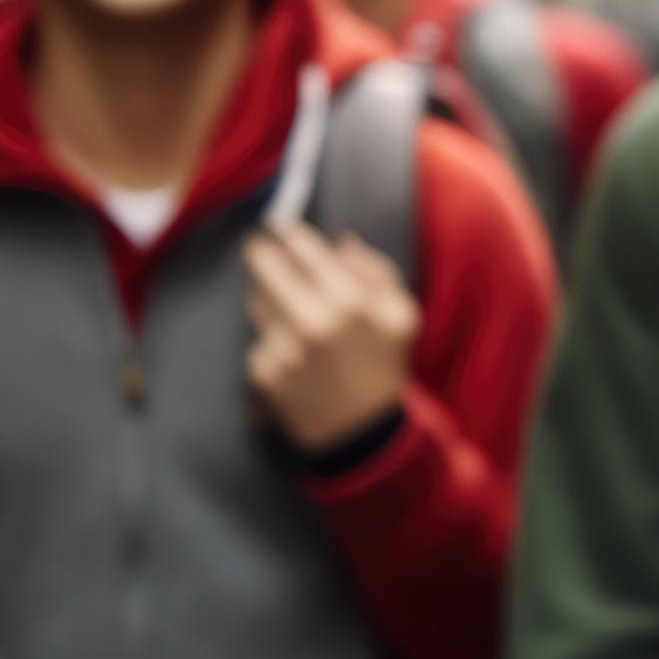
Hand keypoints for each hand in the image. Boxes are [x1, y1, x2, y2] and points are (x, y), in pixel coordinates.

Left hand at [243, 220, 418, 450]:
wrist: (363, 432)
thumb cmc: (384, 366)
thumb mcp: (401, 316)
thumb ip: (377, 272)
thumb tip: (343, 243)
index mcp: (350, 302)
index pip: (305, 250)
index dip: (290, 233)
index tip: (282, 227)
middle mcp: (313, 322)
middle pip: (267, 268)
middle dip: (262, 253)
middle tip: (257, 244)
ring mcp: (285, 349)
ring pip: (257, 302)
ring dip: (265, 295)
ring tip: (281, 302)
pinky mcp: (265, 374)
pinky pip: (258, 341)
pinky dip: (269, 341)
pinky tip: (289, 351)